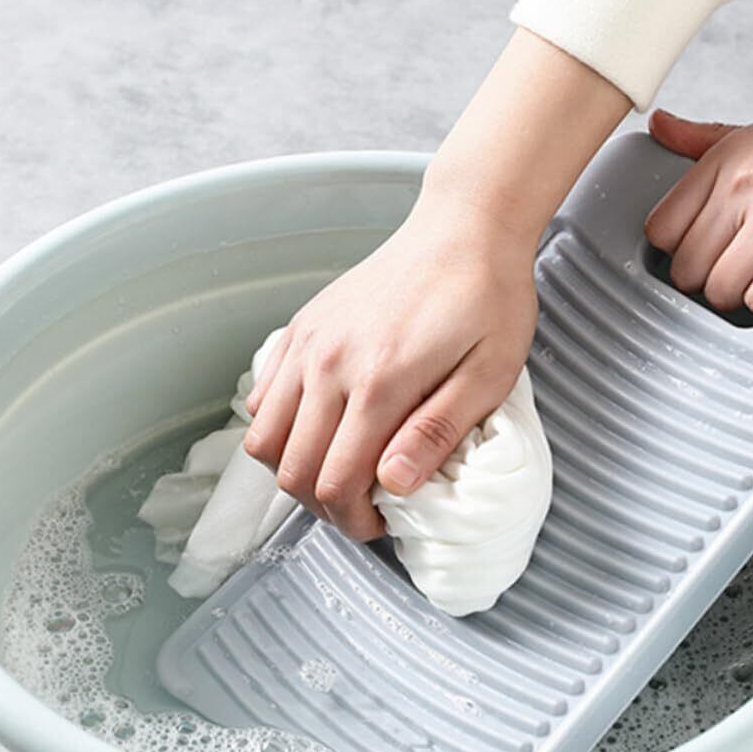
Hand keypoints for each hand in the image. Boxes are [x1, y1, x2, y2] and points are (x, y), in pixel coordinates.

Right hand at [240, 26, 630, 542]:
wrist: (465, 227)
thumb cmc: (489, 300)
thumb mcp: (489, 374)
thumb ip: (436, 432)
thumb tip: (392, 485)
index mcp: (378, 383)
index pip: (335, 482)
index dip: (352, 520)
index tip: (380, 524)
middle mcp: (328, 364)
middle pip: (291, 469)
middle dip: (322, 505)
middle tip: (361, 507)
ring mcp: (307, 343)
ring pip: (263, 437)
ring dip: (294, 469)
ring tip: (337, 471)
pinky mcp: (301, 327)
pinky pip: (263, 394)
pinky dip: (279, 425)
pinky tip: (320, 426)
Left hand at [643, 100, 752, 315]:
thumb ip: (709, 139)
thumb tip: (659, 126)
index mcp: (731, 155)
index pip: (660, 228)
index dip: (678, 252)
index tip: (703, 256)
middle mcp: (748, 181)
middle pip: (685, 268)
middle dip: (708, 283)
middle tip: (742, 273)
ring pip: (719, 290)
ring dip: (740, 298)